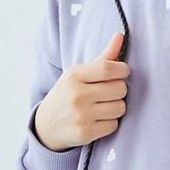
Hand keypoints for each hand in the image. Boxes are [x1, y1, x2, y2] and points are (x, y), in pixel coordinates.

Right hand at [35, 31, 129, 150]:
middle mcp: (76, 95)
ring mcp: (81, 115)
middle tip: (109, 92)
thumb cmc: (68, 94)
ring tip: (104, 106)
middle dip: (120, 89)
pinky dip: (110, 123)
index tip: (122, 72)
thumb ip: (103, 57)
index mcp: (74, 75)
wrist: (46, 125)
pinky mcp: (85, 133)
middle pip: (120, 88)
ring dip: (117, 107)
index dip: (123, 70)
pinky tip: (98, 120)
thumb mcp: (79, 73)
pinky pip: (114, 125)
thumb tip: (121, 36)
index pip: (108, 68)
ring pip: (120, 108)